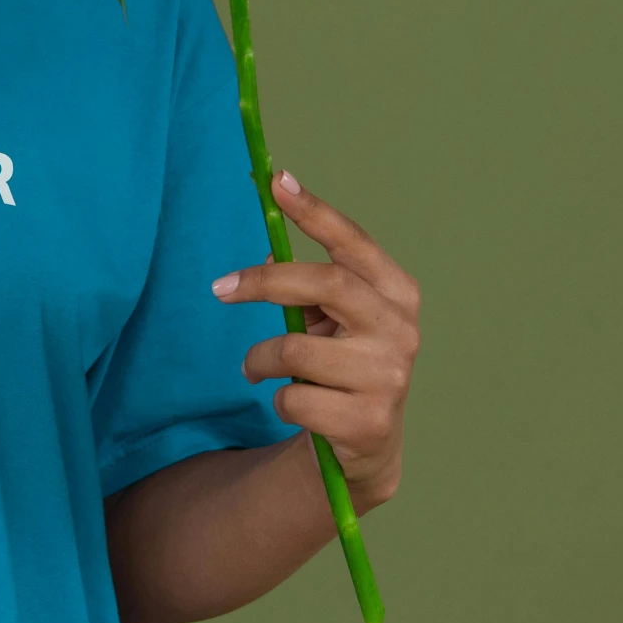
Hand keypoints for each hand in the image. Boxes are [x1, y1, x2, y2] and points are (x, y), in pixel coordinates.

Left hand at [213, 169, 419, 509]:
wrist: (368, 442)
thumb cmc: (342, 361)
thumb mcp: (331, 317)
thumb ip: (307, 282)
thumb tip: (270, 247)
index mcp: (397, 292)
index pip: (353, 242)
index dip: (315, 211)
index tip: (277, 180)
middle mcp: (401, 330)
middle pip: (326, 284)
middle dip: (265, 281)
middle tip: (220, 288)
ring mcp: (390, 377)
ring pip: (294, 350)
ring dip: (260, 359)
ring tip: (257, 368)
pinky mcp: (369, 422)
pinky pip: (293, 400)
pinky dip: (279, 400)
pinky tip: (293, 405)